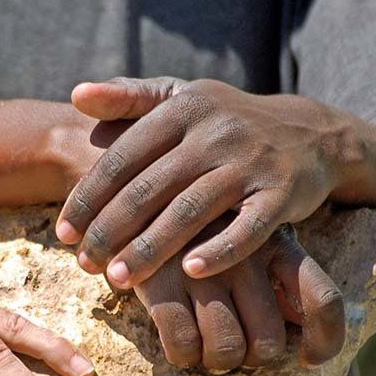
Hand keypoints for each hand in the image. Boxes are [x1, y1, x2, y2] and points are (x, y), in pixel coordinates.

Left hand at [57, 77, 361, 286]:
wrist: (310, 134)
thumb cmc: (226, 121)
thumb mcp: (181, 96)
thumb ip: (129, 96)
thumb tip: (77, 94)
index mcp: (182, 109)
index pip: (123, 157)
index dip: (88, 197)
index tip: (64, 233)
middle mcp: (215, 133)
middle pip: (150, 188)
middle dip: (110, 231)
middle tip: (84, 265)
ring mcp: (250, 162)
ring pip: (191, 211)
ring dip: (151, 249)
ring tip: (118, 280)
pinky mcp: (283, 192)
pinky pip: (249, 229)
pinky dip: (220, 251)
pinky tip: (189, 273)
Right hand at [135, 217, 344, 371]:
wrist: (132, 189)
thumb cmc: (198, 224)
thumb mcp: (248, 232)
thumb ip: (276, 272)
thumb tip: (299, 325)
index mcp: (276, 242)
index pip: (322, 298)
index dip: (324, 340)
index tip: (308, 360)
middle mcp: (245, 255)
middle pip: (268, 341)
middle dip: (249, 356)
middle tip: (230, 345)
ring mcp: (202, 269)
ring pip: (226, 349)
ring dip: (214, 360)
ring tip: (201, 346)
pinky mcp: (160, 281)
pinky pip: (183, 345)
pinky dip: (181, 355)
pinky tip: (175, 340)